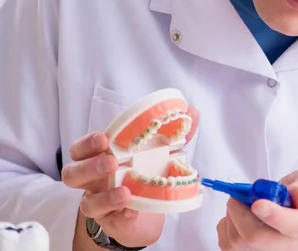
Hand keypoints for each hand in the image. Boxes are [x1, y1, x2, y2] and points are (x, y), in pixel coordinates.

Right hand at [61, 106, 199, 248]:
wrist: (148, 210)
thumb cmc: (146, 171)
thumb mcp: (159, 149)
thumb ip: (173, 130)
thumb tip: (191, 110)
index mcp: (101, 156)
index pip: (81, 148)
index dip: (88, 142)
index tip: (105, 138)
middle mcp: (94, 179)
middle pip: (73, 173)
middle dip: (90, 166)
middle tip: (112, 162)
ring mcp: (99, 201)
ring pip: (86, 202)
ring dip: (103, 196)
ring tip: (124, 191)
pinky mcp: (110, 221)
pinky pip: (109, 220)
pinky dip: (122, 214)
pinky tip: (132, 208)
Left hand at [217, 169, 297, 250]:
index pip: (293, 226)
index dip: (274, 215)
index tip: (258, 203)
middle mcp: (290, 247)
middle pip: (256, 238)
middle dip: (240, 211)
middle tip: (240, 193)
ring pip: (238, 242)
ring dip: (232, 215)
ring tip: (243, 203)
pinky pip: (228, 245)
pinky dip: (226, 226)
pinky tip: (239, 217)